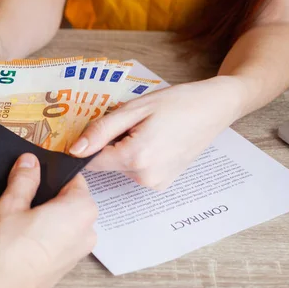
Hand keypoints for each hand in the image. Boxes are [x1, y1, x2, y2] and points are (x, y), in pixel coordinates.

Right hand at [0, 153, 97, 287]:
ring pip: (64, 221)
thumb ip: (24, 180)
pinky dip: (44, 233)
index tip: (35, 169)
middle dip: (48, 194)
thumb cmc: (4, 253)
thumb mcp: (11, 205)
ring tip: (17, 215)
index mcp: (81, 211)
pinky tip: (20, 235)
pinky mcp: (62, 268)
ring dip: (45, 215)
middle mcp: (86, 233)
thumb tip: (29, 163)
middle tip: (21, 192)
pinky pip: (59, 240)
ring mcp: (76, 253)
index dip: (51, 171)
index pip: (74, 178)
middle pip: (70, 200)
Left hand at [69, 76, 246, 189]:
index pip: (91, 162)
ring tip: (147, 130)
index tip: (95, 129)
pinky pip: (136, 171)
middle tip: (132, 123)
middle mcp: (145, 178)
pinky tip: (155, 140)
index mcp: (136, 158)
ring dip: (124, 149)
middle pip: (107, 163)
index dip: (87, 145)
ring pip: (121, 167)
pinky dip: (138, 157)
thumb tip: (74, 151)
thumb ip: (101, 131)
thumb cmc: (177, 103)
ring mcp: (155, 184)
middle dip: (111, 143)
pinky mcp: (162, 184)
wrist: (214, 109)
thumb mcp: (134, 109)